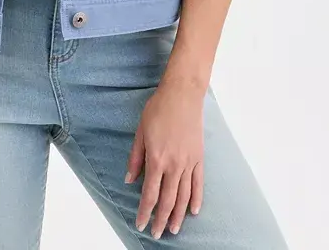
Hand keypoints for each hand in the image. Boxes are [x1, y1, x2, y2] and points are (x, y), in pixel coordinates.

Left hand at [124, 79, 203, 238]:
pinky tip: (194, 211)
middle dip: (161, 219)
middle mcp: (174, 165)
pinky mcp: (199, 157)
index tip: (140, 224)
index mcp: (156, 159)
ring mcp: (189, 162)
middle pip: (168, 200)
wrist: (182, 95)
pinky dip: (197, 199)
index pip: (150, 194)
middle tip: (156, 233)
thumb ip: (135, 158)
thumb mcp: (140, 132)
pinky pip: (198, 183)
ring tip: (173, 229)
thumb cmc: (158, 109)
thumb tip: (130, 179)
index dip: (145, 211)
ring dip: (179, 215)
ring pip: (184, 196)